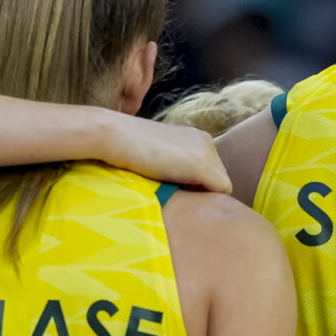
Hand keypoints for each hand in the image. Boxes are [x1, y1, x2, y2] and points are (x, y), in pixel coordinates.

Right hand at [108, 114, 231, 192]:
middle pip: (219, 177)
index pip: (212, 169)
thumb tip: (182, 188)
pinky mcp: (201, 165)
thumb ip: (174, 165)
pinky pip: (221, 191)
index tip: (177, 191)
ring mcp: (206, 151)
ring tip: (178, 197)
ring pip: (221, 186)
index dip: (198, 185)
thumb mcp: (158, 155)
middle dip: (202, 190)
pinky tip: (183, 199)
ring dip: (203, 195)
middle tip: (178, 196)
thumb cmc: (127, 149)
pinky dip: (206, 200)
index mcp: (196, 137)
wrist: (114, 136)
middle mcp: (206, 140)